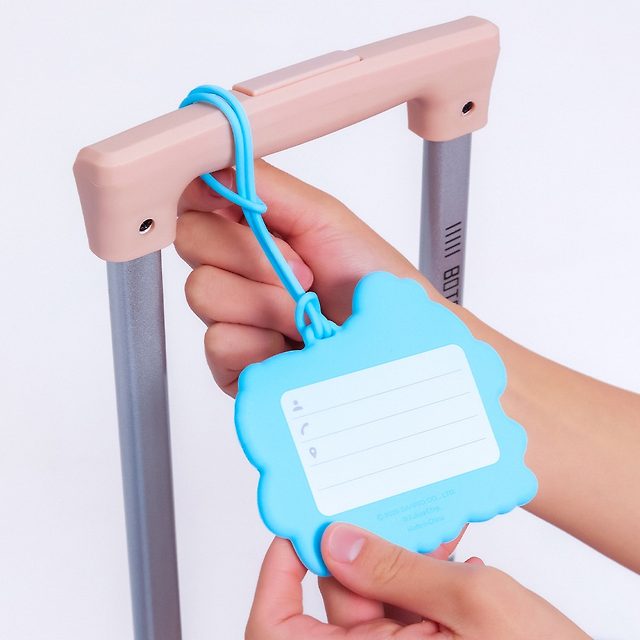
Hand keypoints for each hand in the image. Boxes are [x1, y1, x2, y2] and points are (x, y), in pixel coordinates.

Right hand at [175, 158, 442, 395]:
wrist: (391, 343)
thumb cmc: (370, 280)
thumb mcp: (323, 218)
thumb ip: (265, 186)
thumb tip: (214, 162)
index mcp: (251, 230)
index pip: (196, 201)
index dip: (211, 200)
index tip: (248, 212)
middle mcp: (234, 270)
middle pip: (192, 241)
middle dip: (254, 256)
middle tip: (303, 274)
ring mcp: (229, 316)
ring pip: (203, 291)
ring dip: (267, 303)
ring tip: (304, 315)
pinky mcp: (231, 363)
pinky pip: (219, 342)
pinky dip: (264, 343)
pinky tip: (291, 348)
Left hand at [245, 525, 589, 639]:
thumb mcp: (473, 607)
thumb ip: (401, 571)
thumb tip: (339, 541)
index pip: (277, 628)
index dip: (275, 577)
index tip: (294, 528)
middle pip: (337, 593)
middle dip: (358, 545)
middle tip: (377, 504)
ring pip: (376, 590)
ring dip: (400, 553)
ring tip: (426, 522)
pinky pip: (407, 600)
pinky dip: (422, 572)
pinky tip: (450, 548)